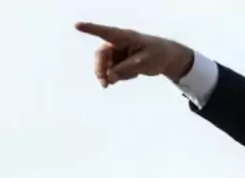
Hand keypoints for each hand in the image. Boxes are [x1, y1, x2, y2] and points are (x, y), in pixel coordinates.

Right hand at [75, 22, 193, 87]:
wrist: (168, 58)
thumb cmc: (158, 55)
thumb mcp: (143, 63)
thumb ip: (125, 69)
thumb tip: (109, 78)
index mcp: (125, 37)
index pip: (105, 32)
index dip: (90, 29)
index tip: (76, 25)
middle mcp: (118, 43)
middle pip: (101, 56)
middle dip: (101, 70)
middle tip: (105, 85)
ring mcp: (117, 52)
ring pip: (107, 66)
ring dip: (114, 75)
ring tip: (133, 75)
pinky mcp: (119, 61)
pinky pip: (114, 71)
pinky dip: (121, 76)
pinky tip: (134, 74)